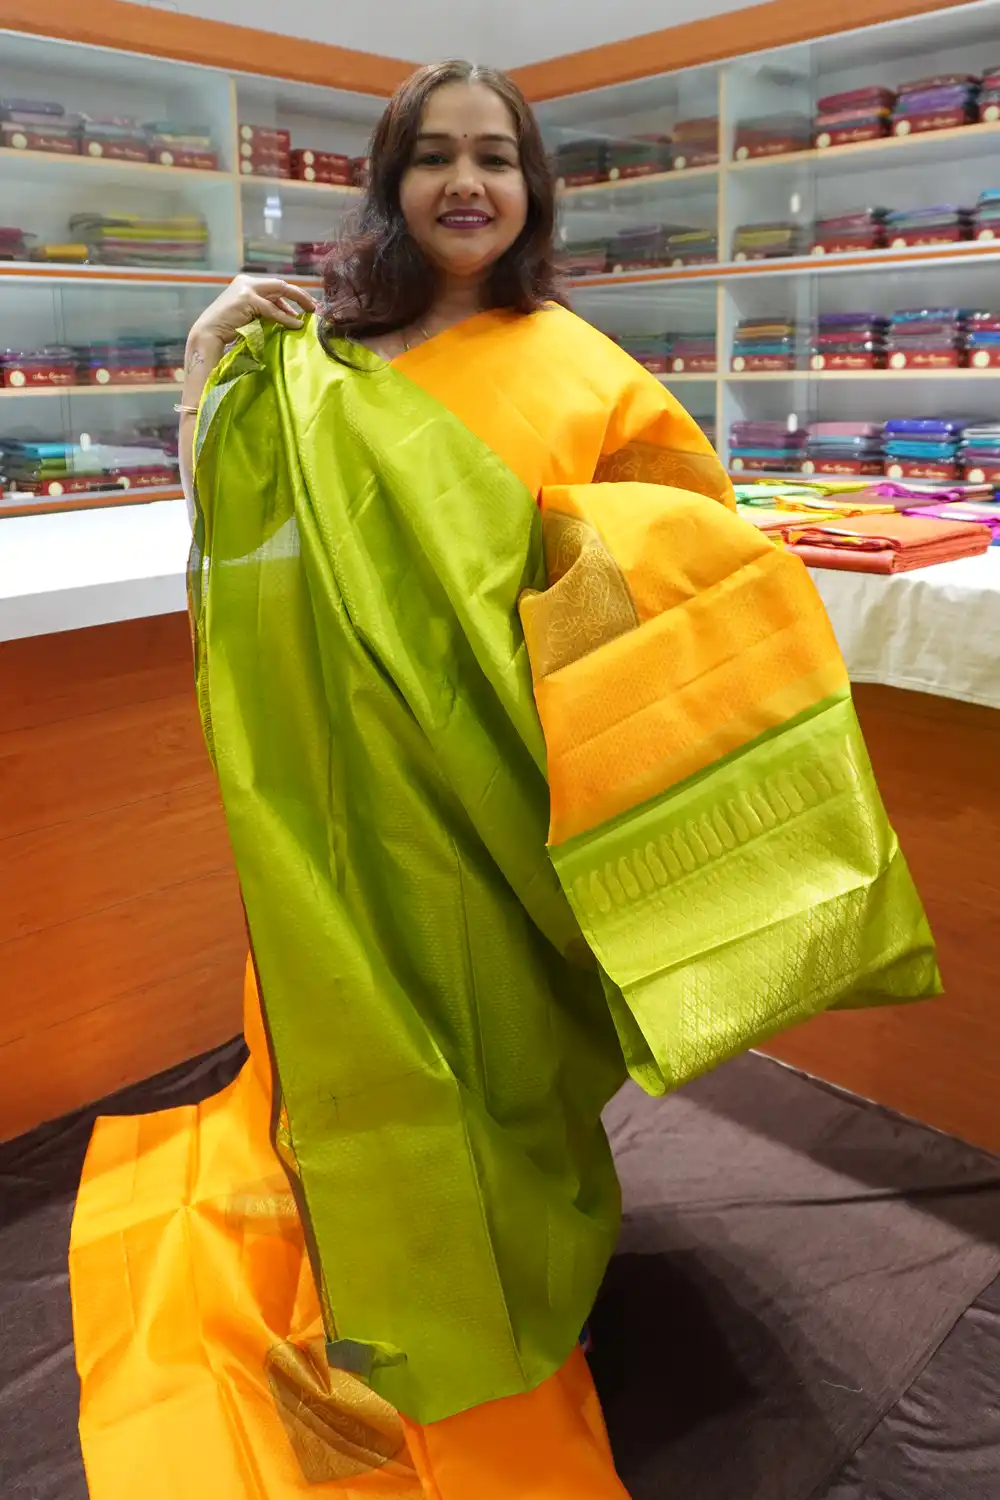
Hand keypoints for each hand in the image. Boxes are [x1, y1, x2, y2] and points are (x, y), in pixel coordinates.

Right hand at [186, 274, 316, 352]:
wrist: (208, 333)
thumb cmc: (229, 329)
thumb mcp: (251, 315)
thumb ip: (266, 311)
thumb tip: (289, 316)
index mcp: (246, 283)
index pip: (275, 287)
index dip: (292, 296)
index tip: (306, 306)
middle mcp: (247, 282)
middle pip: (281, 284)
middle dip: (300, 295)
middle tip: (314, 307)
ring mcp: (247, 289)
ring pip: (280, 292)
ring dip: (298, 303)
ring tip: (310, 313)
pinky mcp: (247, 299)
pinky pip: (272, 310)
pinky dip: (286, 317)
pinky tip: (296, 324)